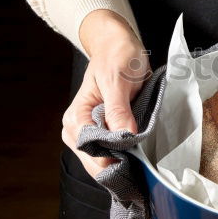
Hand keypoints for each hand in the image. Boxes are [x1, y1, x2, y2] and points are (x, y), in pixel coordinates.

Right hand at [61, 10, 151, 179]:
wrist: (119, 47)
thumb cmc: (116, 58)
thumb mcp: (118, 81)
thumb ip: (118, 110)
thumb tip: (123, 137)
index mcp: (75, 116)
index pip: (89, 146)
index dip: (109, 157)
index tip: (132, 160)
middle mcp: (77, 129)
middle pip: (93, 161)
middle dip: (116, 167)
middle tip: (141, 171)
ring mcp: (90, 135)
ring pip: (102, 163)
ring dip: (121, 167)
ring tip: (141, 169)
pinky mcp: (104, 136)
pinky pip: (111, 156)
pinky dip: (123, 162)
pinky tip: (137, 164)